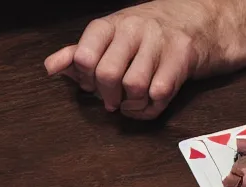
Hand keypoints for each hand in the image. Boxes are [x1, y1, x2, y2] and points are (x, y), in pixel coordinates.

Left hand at [43, 0, 204, 119]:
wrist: (196, 20)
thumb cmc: (142, 36)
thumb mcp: (107, 38)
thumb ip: (77, 53)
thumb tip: (50, 67)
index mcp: (110, 25)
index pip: (84, 56)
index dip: (84, 78)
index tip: (92, 83)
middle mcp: (134, 28)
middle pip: (107, 74)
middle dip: (107, 95)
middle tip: (111, 99)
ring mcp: (159, 40)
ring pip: (134, 86)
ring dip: (130, 103)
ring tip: (131, 100)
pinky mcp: (182, 56)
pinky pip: (159, 93)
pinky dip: (150, 106)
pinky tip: (148, 102)